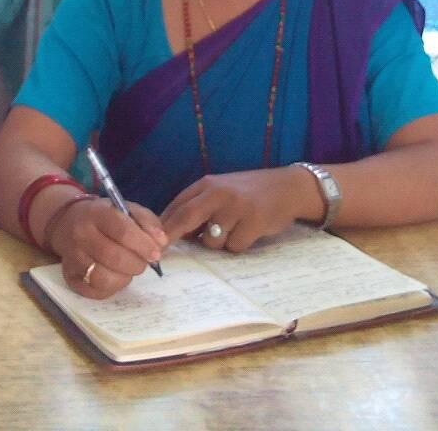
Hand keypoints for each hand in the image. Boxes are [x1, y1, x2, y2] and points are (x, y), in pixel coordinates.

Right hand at [47, 196, 166, 299]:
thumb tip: (160, 243)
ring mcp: (72, 258)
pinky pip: (94, 291)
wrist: (67, 223)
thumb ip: (147, 222)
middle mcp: (80, 235)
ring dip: (124, 278)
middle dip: (136, 264)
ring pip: (103, 278)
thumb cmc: (105, 217)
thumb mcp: (126, 209)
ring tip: (128, 269)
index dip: (143, 245)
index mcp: (96, 213)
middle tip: (143, 262)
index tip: (156, 253)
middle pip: (114, 257)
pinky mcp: (69, 277)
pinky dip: (111, 288)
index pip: (122, 231)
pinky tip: (115, 276)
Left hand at [160, 167, 316, 252]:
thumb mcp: (220, 192)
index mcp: (207, 184)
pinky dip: (239, 245)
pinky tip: (250, 231)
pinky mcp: (253, 221)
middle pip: (186, 218)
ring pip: (212, 241)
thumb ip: (198, 208)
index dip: (162, 227)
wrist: (287, 187)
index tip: (149, 243)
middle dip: (172, 238)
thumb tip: (173, 234)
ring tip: (234, 230)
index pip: (177, 206)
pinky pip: (235, 246)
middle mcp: (219, 193)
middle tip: (160, 254)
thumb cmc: (249, 193)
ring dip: (219, 244)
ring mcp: (236, 206)